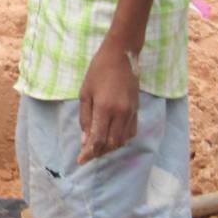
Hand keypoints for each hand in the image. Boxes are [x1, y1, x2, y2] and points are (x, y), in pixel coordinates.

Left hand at [76, 43, 139, 164]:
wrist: (121, 56)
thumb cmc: (98, 72)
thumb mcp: (85, 93)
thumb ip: (85, 118)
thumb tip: (85, 140)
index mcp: (104, 108)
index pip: (98, 139)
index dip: (89, 153)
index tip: (80, 161)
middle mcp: (120, 113)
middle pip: (111, 143)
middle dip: (99, 152)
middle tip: (88, 154)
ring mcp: (131, 112)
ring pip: (122, 140)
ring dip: (110, 147)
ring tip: (99, 147)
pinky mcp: (137, 110)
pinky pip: (131, 132)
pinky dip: (121, 139)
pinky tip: (112, 138)